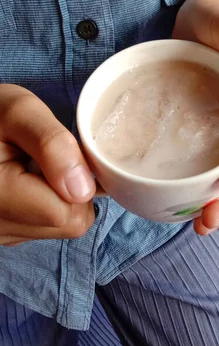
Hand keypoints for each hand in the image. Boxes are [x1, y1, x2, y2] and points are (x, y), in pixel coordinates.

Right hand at [0, 85, 95, 245]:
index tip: (65, 154)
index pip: (66, 213)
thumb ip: (53, 145)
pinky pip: (43, 226)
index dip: (80, 182)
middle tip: (49, 157)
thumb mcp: (21, 112)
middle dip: (72, 189)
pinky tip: (28, 178)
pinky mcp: (4, 232)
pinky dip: (46, 203)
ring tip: (35, 166)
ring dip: (60, 196)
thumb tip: (83, 190)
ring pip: (59, 228)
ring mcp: (0, 233)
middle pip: (67, 224)